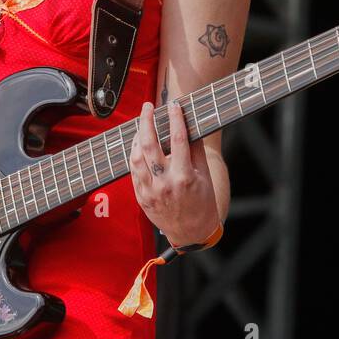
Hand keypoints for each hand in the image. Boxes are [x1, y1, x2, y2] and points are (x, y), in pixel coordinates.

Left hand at [130, 100, 219, 247]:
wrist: (191, 232)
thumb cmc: (202, 202)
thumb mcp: (205, 176)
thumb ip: (196, 151)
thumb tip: (189, 125)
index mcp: (184, 177)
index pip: (177, 140)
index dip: (175, 119)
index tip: (174, 105)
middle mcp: (164, 183)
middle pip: (149, 145)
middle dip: (146, 121)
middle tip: (147, 106)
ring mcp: (150, 191)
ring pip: (136, 157)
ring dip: (137, 137)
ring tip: (142, 124)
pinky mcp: (141, 197)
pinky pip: (133, 171)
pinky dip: (134, 154)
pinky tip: (138, 144)